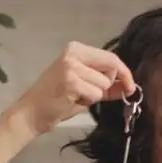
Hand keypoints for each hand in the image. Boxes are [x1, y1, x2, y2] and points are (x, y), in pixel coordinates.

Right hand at [9, 42, 137, 134]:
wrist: (31, 113)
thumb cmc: (57, 101)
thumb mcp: (84, 88)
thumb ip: (105, 84)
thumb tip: (128, 86)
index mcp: (76, 49)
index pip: (111, 56)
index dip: (125, 73)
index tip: (130, 87)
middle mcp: (73, 52)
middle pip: (112, 65)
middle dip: (116, 82)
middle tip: (109, 95)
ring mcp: (71, 65)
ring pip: (105, 82)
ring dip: (96, 95)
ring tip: (78, 97)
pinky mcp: (70, 80)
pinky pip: (96, 93)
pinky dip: (89, 101)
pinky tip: (72, 100)